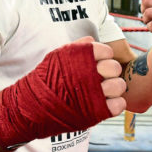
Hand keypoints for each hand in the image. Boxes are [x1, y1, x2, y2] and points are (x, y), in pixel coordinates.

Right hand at [0, 36, 125, 148]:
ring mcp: (94, 93)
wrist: (33, 106)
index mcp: (80, 58)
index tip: (96, 63)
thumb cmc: (44, 80)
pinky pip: (119, 104)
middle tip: (101, 77)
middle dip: (110, 72)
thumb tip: (91, 39)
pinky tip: (104, 103)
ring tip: (103, 91)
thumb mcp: (56, 57)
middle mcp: (89, 73)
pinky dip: (115, 104)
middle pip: (114, 67)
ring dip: (114, 88)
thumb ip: (76, 48)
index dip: (103, 57)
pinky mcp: (97, 111)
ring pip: (119, 85)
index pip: (105, 51)